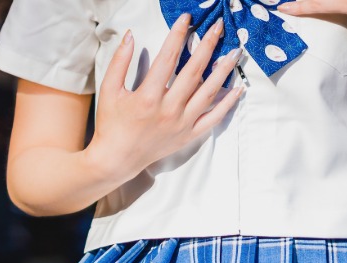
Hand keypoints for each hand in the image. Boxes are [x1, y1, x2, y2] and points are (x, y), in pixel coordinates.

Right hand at [86, 14, 244, 181]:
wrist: (116, 159)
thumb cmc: (111, 124)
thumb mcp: (109, 90)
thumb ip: (119, 61)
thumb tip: (130, 35)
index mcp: (148, 96)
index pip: (168, 58)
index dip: (178, 35)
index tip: (187, 19)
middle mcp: (168, 109)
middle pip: (194, 71)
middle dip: (208, 45)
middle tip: (218, 26)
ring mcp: (181, 123)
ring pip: (208, 93)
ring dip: (223, 71)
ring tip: (235, 53)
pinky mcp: (188, 135)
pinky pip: (213, 118)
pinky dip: (227, 104)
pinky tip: (238, 89)